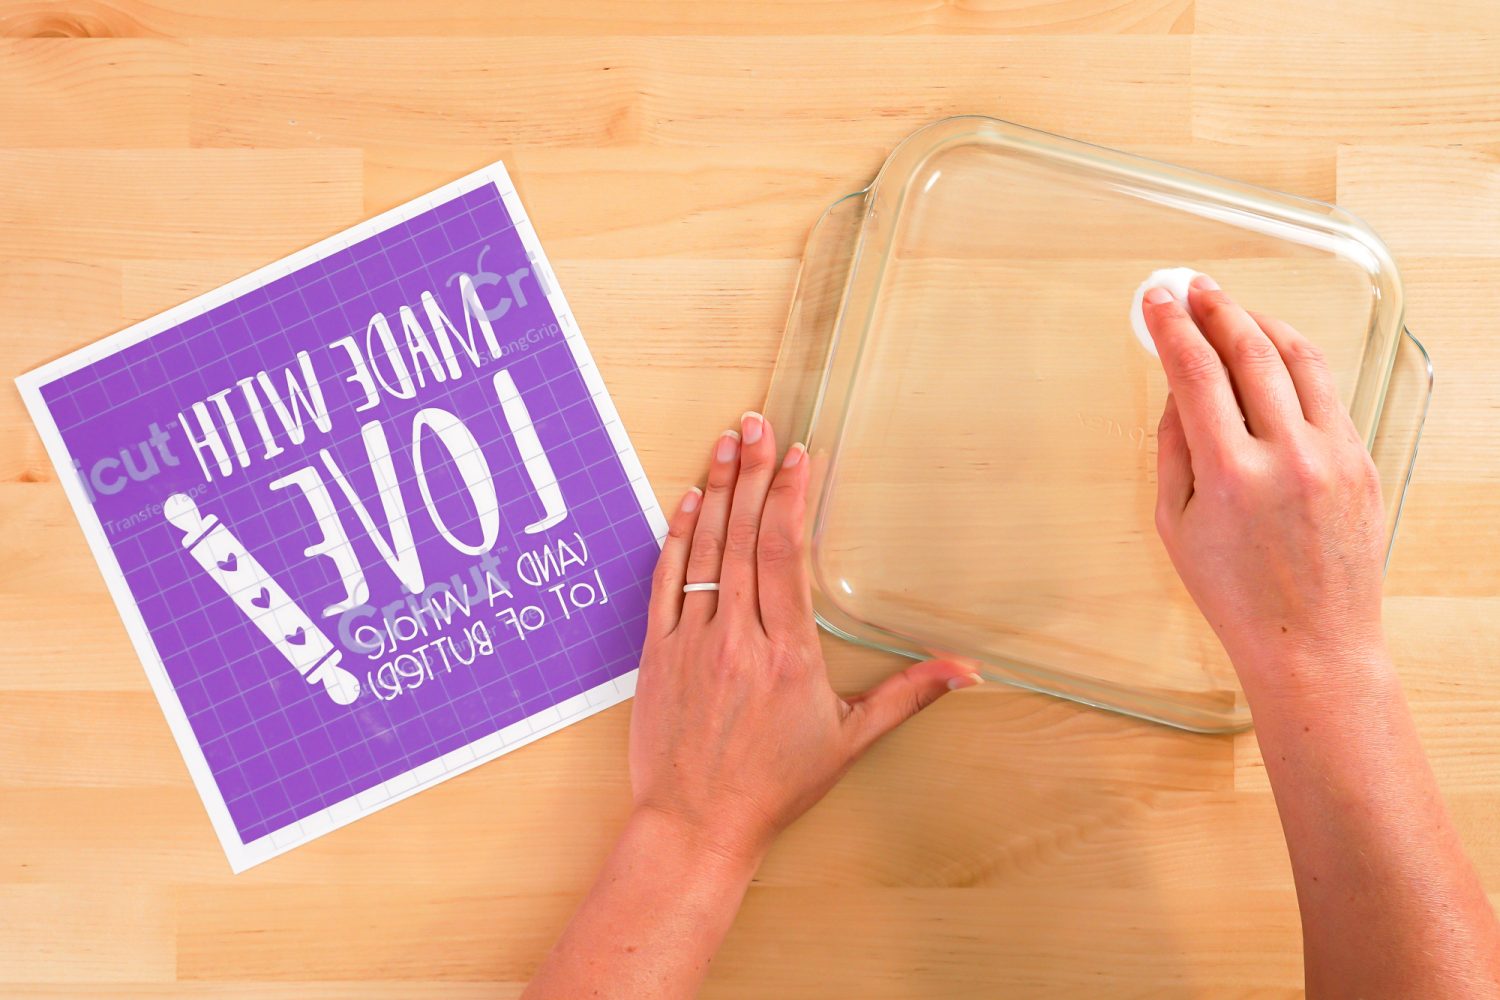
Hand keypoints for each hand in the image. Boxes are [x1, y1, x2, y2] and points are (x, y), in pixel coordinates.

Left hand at [630, 412, 979, 866]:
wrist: (694, 826)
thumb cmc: (773, 788)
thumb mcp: (849, 742)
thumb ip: (908, 696)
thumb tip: (967, 672)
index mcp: (789, 654)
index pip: (786, 556)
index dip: (790, 499)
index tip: (797, 456)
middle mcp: (739, 639)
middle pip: (745, 539)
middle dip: (753, 474)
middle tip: (757, 424)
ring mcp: (693, 643)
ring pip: (704, 552)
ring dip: (715, 492)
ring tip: (725, 443)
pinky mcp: (657, 654)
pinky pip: (666, 583)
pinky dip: (675, 539)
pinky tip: (686, 502)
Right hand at [1142, 274, 1388, 692]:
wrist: (1312, 642)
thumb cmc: (1235, 594)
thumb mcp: (1176, 524)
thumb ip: (1173, 448)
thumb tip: (1177, 386)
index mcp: (1233, 475)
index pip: (1196, 373)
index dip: (1173, 326)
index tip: (1157, 300)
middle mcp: (1289, 457)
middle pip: (1251, 351)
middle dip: (1217, 309)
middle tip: (1194, 289)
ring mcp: (1335, 456)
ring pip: (1301, 359)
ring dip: (1262, 324)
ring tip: (1236, 311)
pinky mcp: (1363, 462)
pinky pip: (1328, 393)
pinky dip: (1297, 363)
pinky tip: (1276, 357)